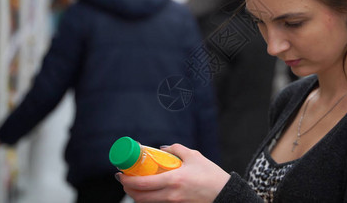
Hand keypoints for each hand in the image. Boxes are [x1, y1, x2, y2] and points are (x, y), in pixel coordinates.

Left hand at [115, 143, 229, 202]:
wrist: (225, 194)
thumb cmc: (211, 175)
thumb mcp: (194, 156)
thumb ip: (176, 149)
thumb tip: (162, 148)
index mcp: (174, 180)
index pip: (142, 183)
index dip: (127, 180)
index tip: (121, 173)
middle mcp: (171, 195)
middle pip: (139, 197)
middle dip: (127, 189)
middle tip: (125, 179)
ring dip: (137, 195)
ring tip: (135, 185)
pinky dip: (149, 199)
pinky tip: (149, 191)